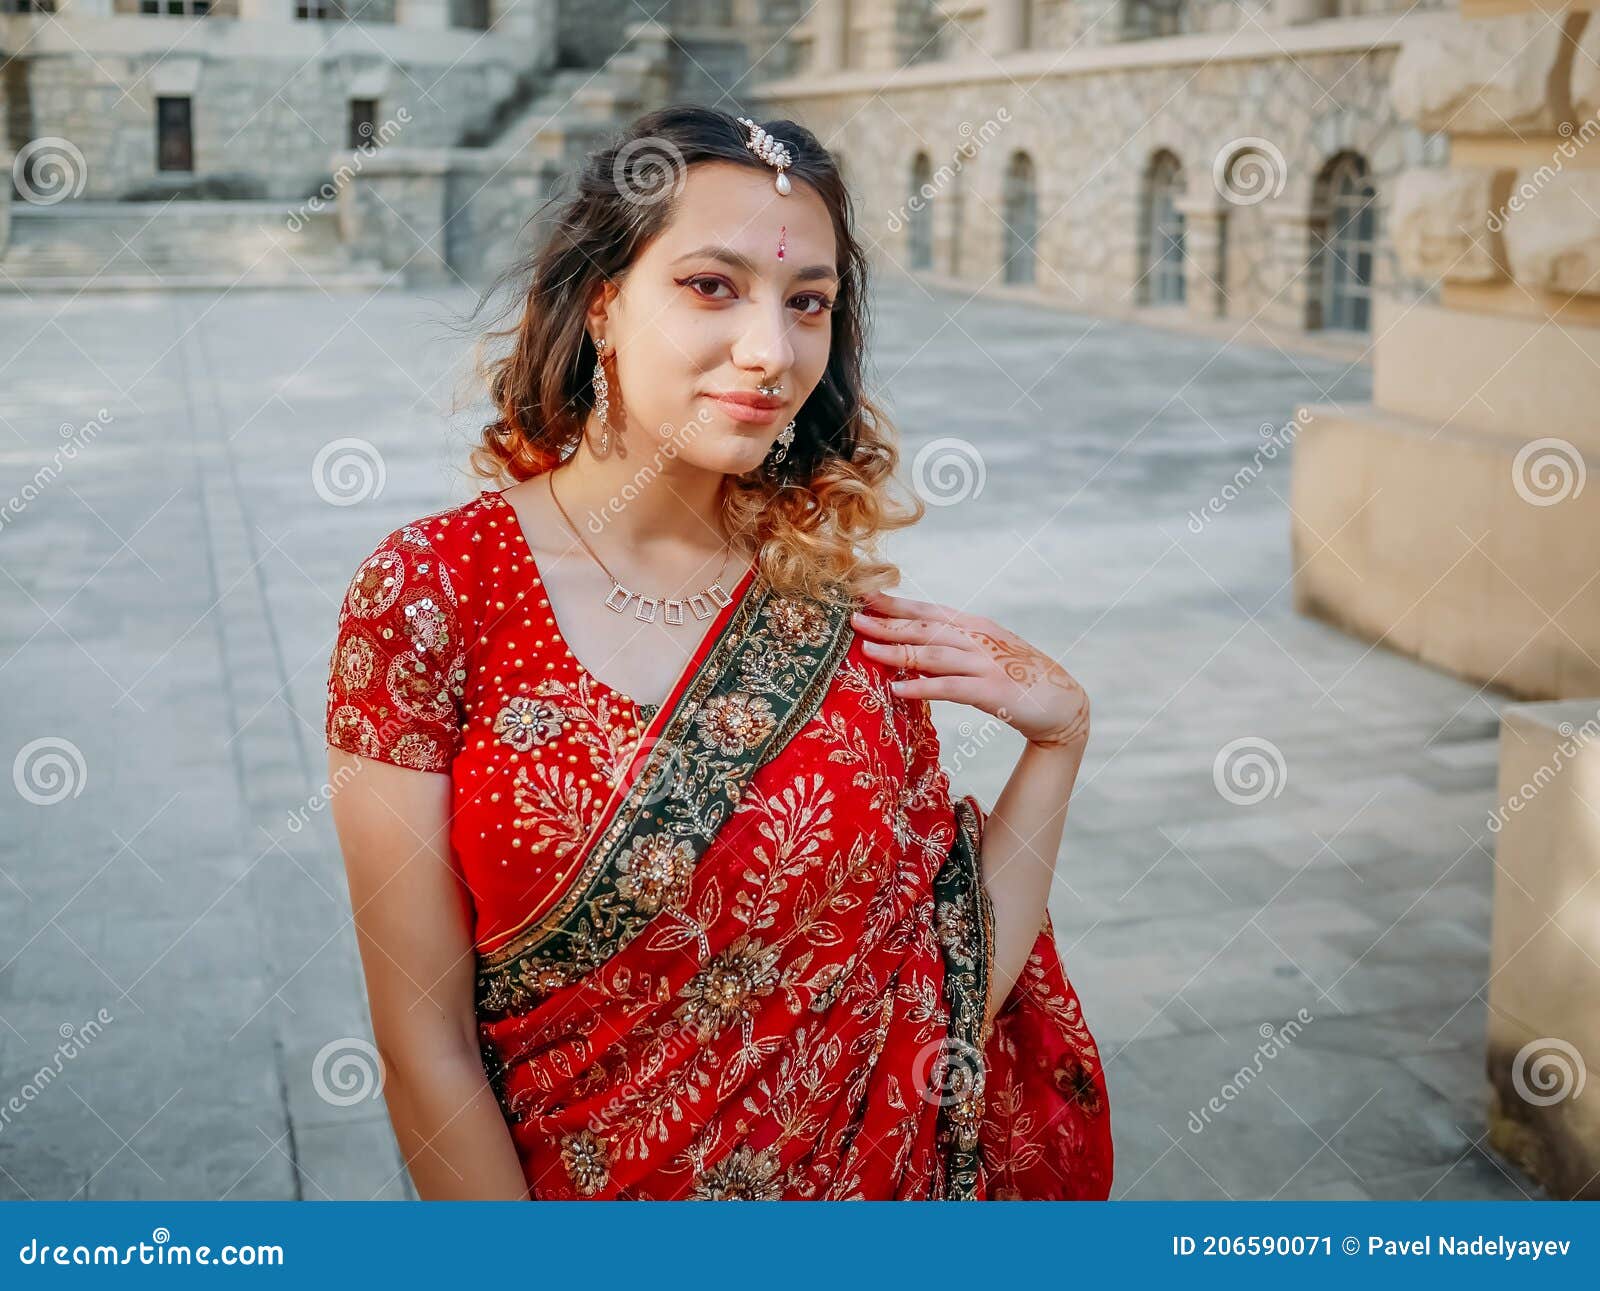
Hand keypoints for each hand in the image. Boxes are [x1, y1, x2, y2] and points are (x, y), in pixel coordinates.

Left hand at [851, 590, 1088, 749]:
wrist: (1063, 704)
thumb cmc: (1019, 678)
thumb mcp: (983, 656)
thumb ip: (952, 651)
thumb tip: (913, 653)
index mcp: (974, 626)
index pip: (928, 610)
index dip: (896, 603)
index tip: (865, 596)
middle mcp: (978, 639)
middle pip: (925, 627)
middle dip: (887, 623)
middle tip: (853, 619)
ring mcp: (985, 663)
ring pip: (933, 654)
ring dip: (898, 652)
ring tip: (866, 651)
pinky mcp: (992, 690)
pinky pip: (950, 687)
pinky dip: (922, 688)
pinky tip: (897, 690)